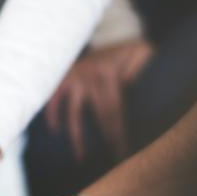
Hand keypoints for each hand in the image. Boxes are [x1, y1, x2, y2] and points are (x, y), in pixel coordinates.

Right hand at [46, 40, 152, 161]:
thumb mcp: (143, 51)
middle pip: (99, 116)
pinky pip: (54, 100)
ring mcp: (75, 78)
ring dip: (77, 136)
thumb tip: (138, 89)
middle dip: (106, 140)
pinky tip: (56, 131)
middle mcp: (90, 77)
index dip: (119, 133)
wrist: (110, 32)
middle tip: (111, 163)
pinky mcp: (64, 78)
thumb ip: (143, 68)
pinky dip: (53, 115)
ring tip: (80, 158)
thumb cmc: (130, 49)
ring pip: (74, 113)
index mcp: (110, 75)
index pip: (115, 111)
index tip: (124, 153)